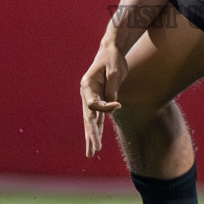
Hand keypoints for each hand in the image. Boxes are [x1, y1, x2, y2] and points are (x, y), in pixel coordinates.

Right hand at [80, 42, 127, 157]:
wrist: (111, 50)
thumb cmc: (112, 58)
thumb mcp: (114, 71)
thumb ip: (113, 89)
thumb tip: (113, 105)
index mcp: (86, 85)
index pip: (93, 104)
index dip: (105, 108)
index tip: (117, 105)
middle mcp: (86, 93)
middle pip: (88, 118)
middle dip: (91, 135)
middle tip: (94, 150)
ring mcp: (91, 98)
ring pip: (90, 121)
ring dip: (91, 137)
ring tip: (91, 154)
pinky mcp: (98, 100)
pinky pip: (97, 118)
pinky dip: (97, 130)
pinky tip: (96, 143)